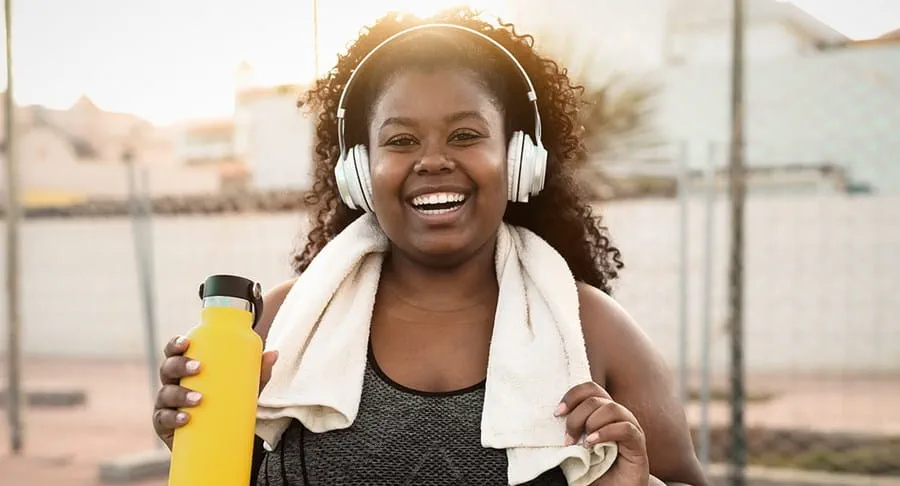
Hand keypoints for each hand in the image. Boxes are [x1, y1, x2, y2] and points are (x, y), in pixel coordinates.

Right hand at [152, 334, 278, 449]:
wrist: (224, 440)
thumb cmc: (229, 404)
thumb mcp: (246, 388)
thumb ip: (258, 372)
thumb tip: (274, 353)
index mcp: (187, 370)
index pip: (175, 353)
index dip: (175, 344)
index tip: (187, 341)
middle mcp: (173, 384)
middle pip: (167, 369)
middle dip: (180, 365)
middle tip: (199, 368)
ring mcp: (167, 405)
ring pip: (166, 394)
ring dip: (180, 394)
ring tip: (200, 398)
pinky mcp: (166, 427)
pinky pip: (163, 420)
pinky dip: (172, 418)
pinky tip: (185, 418)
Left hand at [556, 381, 648, 485]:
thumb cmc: (595, 470)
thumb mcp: (576, 448)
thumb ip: (569, 432)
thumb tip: (553, 418)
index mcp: (601, 412)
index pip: (589, 389)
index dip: (572, 395)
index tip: (557, 413)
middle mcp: (617, 416)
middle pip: (596, 398)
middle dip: (577, 416)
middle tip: (568, 439)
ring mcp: (629, 428)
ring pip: (611, 408)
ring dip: (591, 423)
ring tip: (582, 443)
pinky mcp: (638, 444)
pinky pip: (625, 428)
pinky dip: (605, 433)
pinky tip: (592, 444)